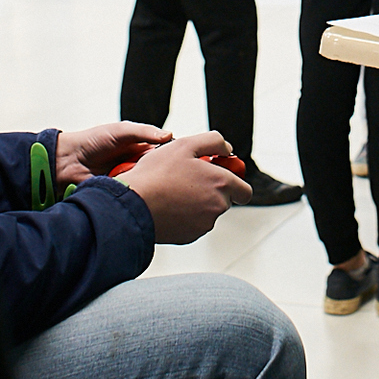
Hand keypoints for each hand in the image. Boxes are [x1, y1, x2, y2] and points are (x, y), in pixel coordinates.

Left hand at [54, 122, 169, 185]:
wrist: (68, 161)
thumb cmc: (92, 141)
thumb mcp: (121, 131)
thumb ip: (144, 132)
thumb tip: (169, 135)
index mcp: (139, 148)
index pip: (162, 152)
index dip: (170, 155)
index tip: (178, 156)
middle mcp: (136, 164)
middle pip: (157, 169)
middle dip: (160, 170)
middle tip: (161, 170)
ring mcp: (129, 179)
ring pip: (147, 183)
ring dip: (146, 181)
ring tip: (143, 179)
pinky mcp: (121, 192)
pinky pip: (134, 194)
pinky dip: (134, 192)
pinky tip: (134, 189)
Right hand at [122, 131, 252, 243]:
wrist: (133, 205)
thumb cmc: (156, 175)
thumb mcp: (186, 145)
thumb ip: (213, 141)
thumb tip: (227, 149)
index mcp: (221, 183)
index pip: (244, 191)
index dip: (235, 182)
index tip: (222, 176)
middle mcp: (217, 206)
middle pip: (224, 199)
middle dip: (211, 190)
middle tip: (189, 179)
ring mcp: (204, 224)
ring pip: (207, 212)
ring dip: (197, 203)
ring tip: (174, 191)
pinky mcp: (189, 237)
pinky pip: (193, 224)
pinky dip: (185, 216)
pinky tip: (169, 205)